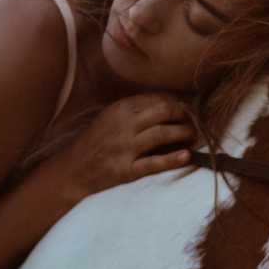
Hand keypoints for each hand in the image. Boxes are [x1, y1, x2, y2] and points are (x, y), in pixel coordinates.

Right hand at [59, 93, 195, 197]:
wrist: (73, 168)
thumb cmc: (95, 141)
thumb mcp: (110, 116)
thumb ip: (135, 108)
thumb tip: (167, 101)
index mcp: (121, 109)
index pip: (157, 98)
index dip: (178, 100)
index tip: (189, 105)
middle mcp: (125, 125)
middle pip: (164, 112)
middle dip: (185, 114)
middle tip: (195, 119)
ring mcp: (126, 148)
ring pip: (163, 134)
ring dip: (184, 133)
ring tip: (194, 134)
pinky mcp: (127, 169)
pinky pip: (154, 163)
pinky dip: (172, 159)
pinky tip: (187, 156)